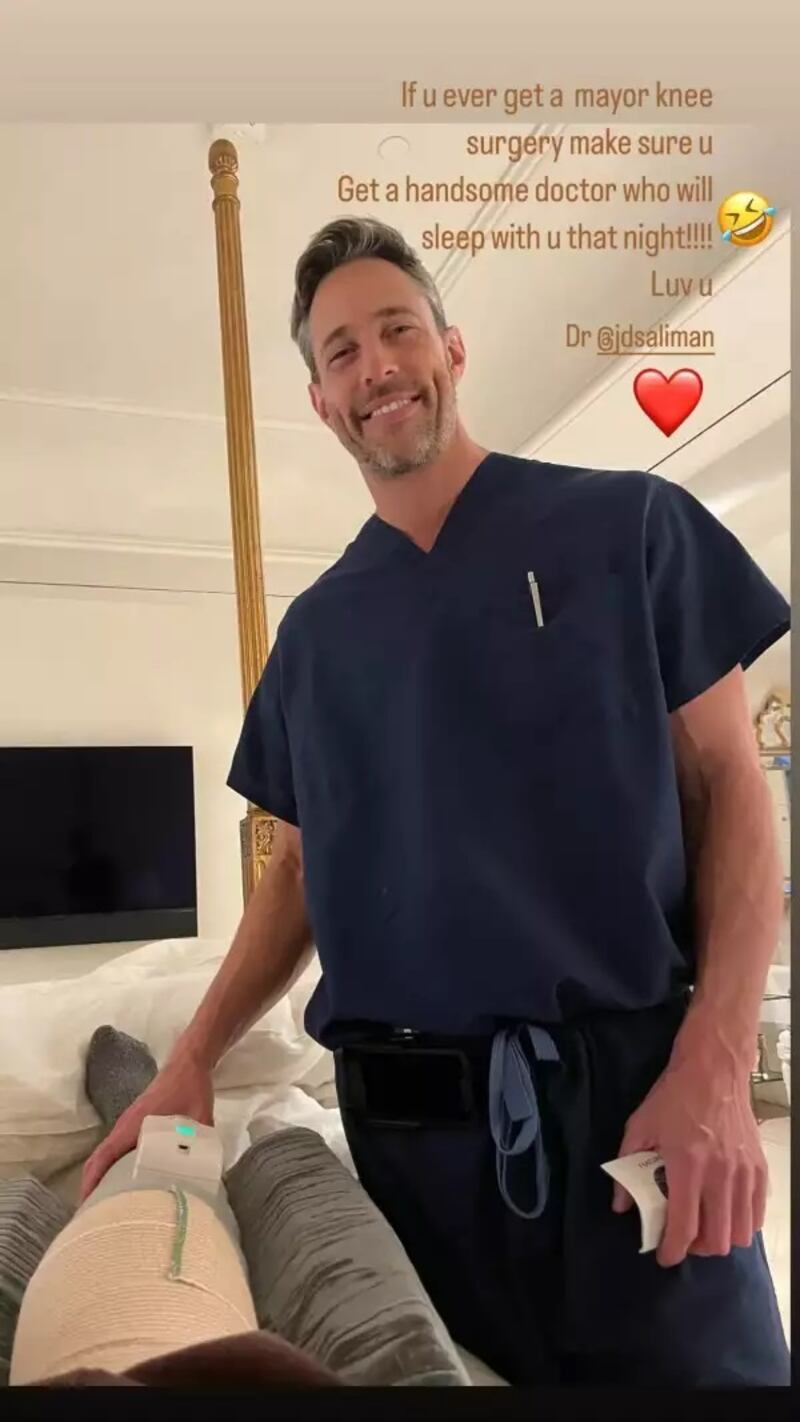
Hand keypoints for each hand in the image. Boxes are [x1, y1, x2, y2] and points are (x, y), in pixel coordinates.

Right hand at [79, 1051, 214, 1202]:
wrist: (188, 1062)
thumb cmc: (190, 1087)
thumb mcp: (201, 1116)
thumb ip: (202, 1144)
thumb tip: (210, 1176)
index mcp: (134, 1125)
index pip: (104, 1156)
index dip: (92, 1181)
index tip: (87, 1206)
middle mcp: (124, 1126)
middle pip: (99, 1161)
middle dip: (92, 1188)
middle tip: (94, 1217)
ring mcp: (128, 1125)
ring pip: (106, 1156)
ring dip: (101, 1179)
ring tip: (106, 1207)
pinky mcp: (135, 1126)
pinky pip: (116, 1151)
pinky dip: (111, 1168)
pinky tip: (124, 1184)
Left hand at [611, 1054, 767, 1267]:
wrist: (714, 1069)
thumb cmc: (673, 1097)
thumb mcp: (640, 1126)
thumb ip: (626, 1167)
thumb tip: (621, 1204)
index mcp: (687, 1165)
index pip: (684, 1227)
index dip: (672, 1250)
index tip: (664, 1255)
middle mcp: (720, 1174)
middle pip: (716, 1240)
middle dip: (695, 1248)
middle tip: (682, 1237)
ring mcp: (744, 1173)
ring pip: (739, 1233)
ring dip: (719, 1239)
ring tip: (703, 1225)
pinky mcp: (759, 1168)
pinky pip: (756, 1215)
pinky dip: (740, 1223)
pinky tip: (724, 1212)